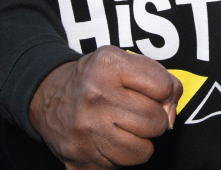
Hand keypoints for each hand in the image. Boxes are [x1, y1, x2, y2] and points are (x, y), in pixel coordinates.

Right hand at [29, 45, 182, 168]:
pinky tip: (110, 139)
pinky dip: (123, 155)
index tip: (150, 90)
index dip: (162, 90)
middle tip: (136, 110)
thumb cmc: (96, 78)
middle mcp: (94, 95)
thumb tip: (172, 111)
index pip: (162, 86)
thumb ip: (158, 77)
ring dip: (141, 140)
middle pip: (155, 120)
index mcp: (107, 65)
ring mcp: (86, 130)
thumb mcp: (123, 61)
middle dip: (153, 117)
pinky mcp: (80, 158)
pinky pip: (123, 166)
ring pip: (144, 150)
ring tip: (124, 125)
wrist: (48, 97)